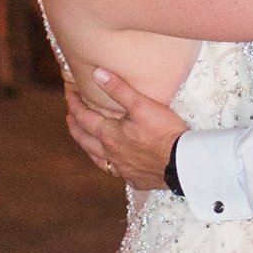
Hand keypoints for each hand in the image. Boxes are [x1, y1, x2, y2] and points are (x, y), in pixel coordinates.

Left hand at [63, 65, 186, 194]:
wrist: (183, 163)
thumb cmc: (164, 132)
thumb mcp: (142, 105)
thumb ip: (118, 89)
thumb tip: (97, 73)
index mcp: (109, 135)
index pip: (83, 118)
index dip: (74, 104)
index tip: (69, 94)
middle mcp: (111, 154)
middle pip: (84, 140)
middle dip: (75, 126)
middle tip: (70, 117)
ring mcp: (123, 169)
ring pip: (98, 159)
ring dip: (89, 147)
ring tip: (86, 140)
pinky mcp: (136, 179)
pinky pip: (117, 171)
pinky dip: (111, 164)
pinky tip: (116, 162)